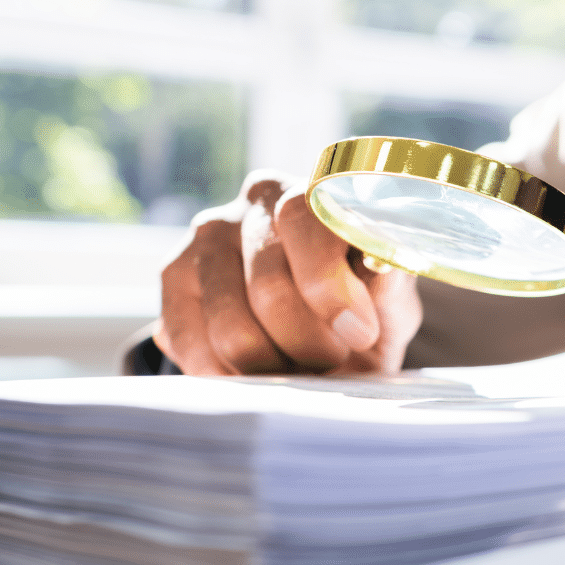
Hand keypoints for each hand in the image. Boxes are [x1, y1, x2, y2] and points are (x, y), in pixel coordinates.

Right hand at [155, 170, 422, 375]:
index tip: (358, 334)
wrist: (326, 337)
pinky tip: (258, 374)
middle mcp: (257, 199)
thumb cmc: (366, 312)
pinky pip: (190, 341)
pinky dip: (229, 373)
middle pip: (267, 283)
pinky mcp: (174, 276)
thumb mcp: (390, 300)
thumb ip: (389, 280)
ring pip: (229, 325)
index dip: (328, 285)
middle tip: (332, 360)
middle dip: (307, 341)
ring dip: (272, 365)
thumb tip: (385, 261)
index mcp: (315, 190)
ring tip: (299, 368)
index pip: (303, 218)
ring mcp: (208, 235)